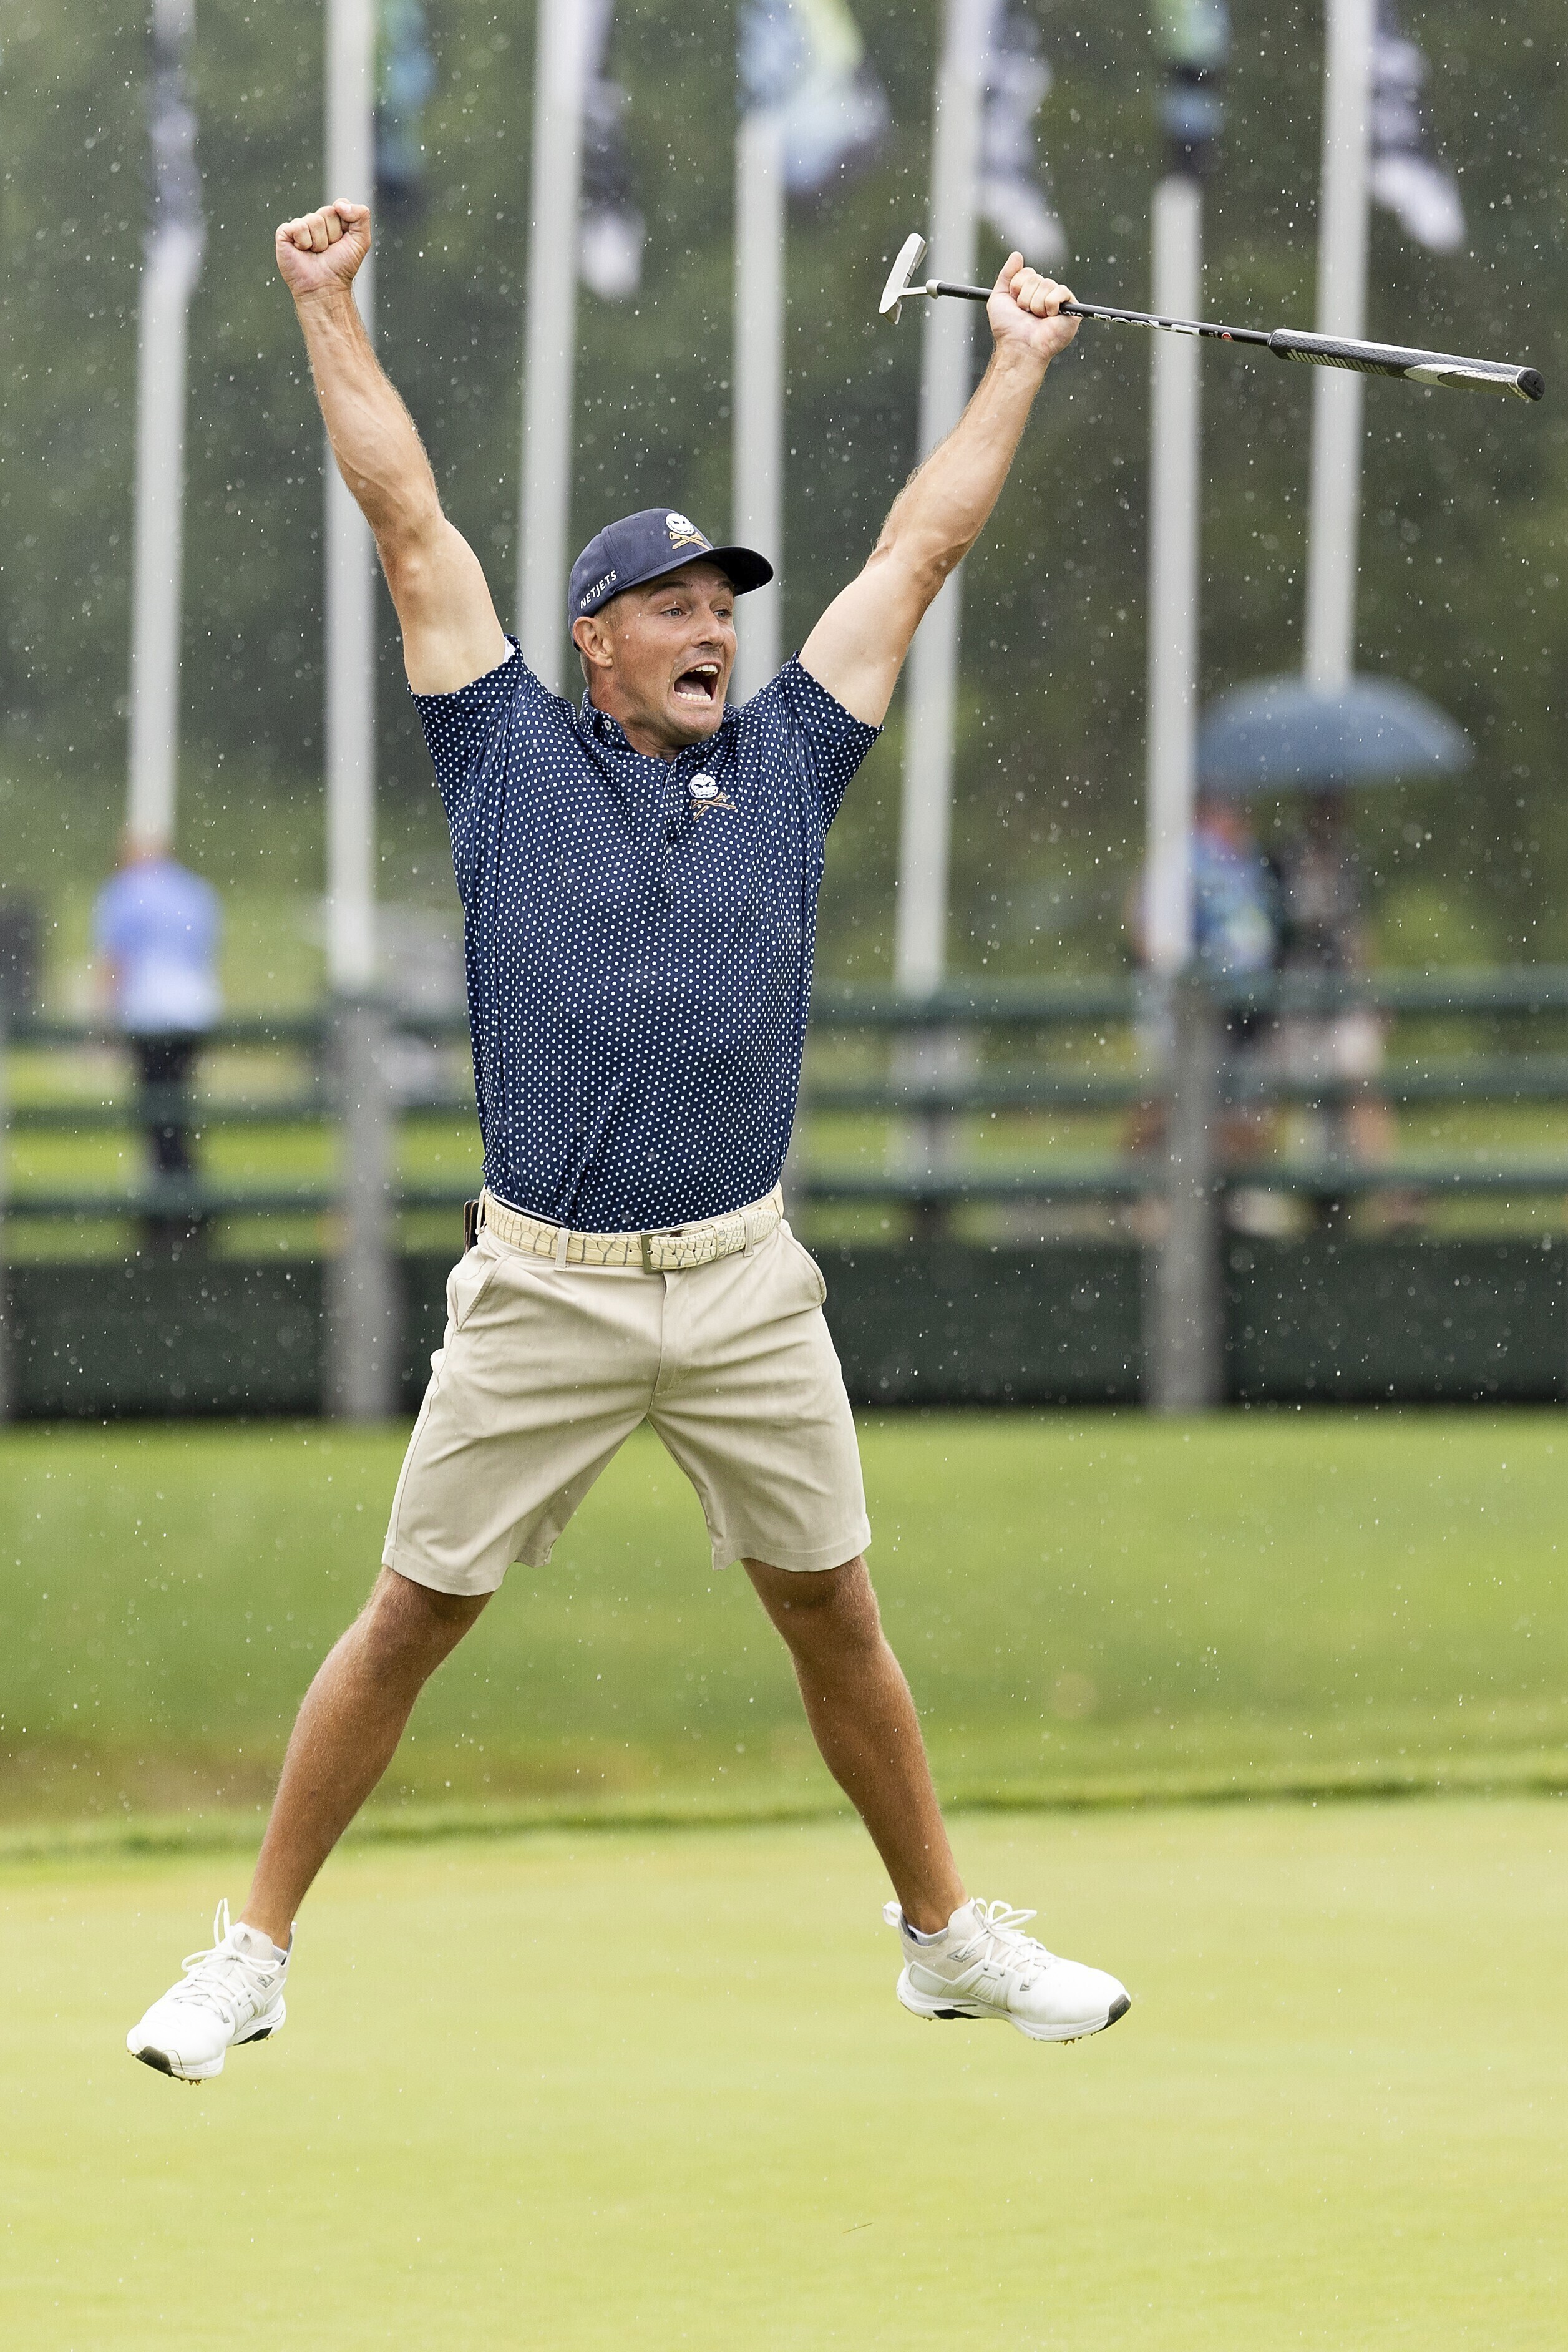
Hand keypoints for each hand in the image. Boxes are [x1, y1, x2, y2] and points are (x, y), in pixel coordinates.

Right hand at [275, 200, 371, 301]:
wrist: (325, 288)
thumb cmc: (342, 268)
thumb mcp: (361, 241)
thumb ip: (361, 215)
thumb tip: (340, 203)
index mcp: (332, 221)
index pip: (339, 205)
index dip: (344, 224)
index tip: (342, 241)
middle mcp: (315, 222)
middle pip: (327, 212)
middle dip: (333, 234)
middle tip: (328, 250)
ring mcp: (299, 227)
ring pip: (313, 220)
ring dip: (319, 242)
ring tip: (316, 253)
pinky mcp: (284, 233)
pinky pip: (297, 226)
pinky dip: (304, 241)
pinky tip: (302, 251)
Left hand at [988, 251, 1078, 368]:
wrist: (1018, 347)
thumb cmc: (1008, 329)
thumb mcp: (999, 298)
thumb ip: (1006, 275)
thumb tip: (1017, 255)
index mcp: (1030, 291)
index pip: (1027, 273)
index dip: (1017, 287)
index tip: (1014, 303)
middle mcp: (1044, 294)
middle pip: (1036, 278)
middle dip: (1026, 298)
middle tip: (1026, 314)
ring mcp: (1058, 301)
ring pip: (1047, 284)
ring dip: (1036, 304)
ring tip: (1037, 319)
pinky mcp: (1071, 308)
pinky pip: (1060, 291)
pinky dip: (1050, 305)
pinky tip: (1049, 318)